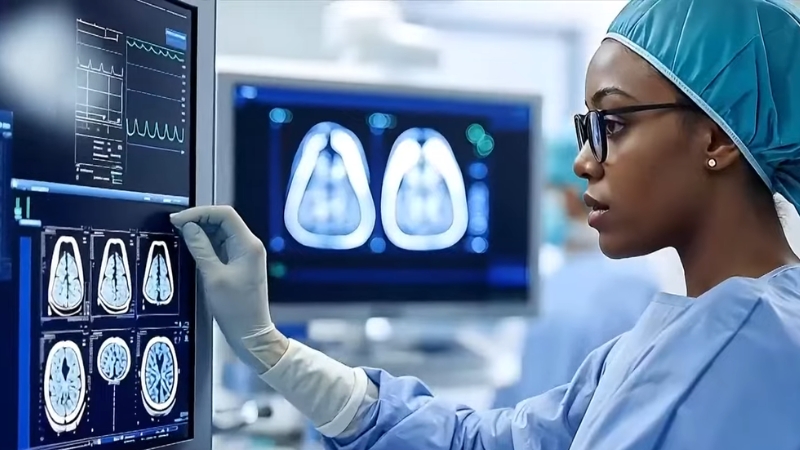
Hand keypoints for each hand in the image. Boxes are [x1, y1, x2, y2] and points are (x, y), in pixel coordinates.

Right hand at [170, 206, 276, 368]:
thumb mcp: (212, 276)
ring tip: (180, 235)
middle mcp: (250, 246)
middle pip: (223, 220)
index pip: (225, 214)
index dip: (200, 212)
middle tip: (175, 226)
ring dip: (201, 231)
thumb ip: (200, 248)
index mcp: (248, 245)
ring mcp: (245, 254)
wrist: (250, 331)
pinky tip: (192, 247)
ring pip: (221, 232)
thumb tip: (188, 227)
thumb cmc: (235, 308)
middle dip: (199, 220)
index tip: (178, 220)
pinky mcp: (239, 264)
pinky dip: (207, 243)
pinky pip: (222, 245)